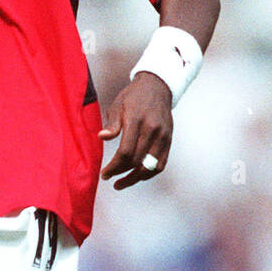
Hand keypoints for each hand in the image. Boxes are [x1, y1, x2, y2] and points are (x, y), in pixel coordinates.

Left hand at [98, 72, 172, 189]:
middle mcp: (152, 129)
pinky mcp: (169, 140)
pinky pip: (160, 163)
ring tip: (122, 183)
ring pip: (150, 166)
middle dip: (121, 173)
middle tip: (109, 177)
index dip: (114, 167)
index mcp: (136, 120)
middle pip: (136, 161)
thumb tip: (103, 137)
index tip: (105, 173)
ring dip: (135, 178)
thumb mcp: (117, 105)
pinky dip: (149, 173)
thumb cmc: (134, 97)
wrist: (157, 87)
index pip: (125, 152)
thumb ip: (112, 124)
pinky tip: (138, 176)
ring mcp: (163, 136)